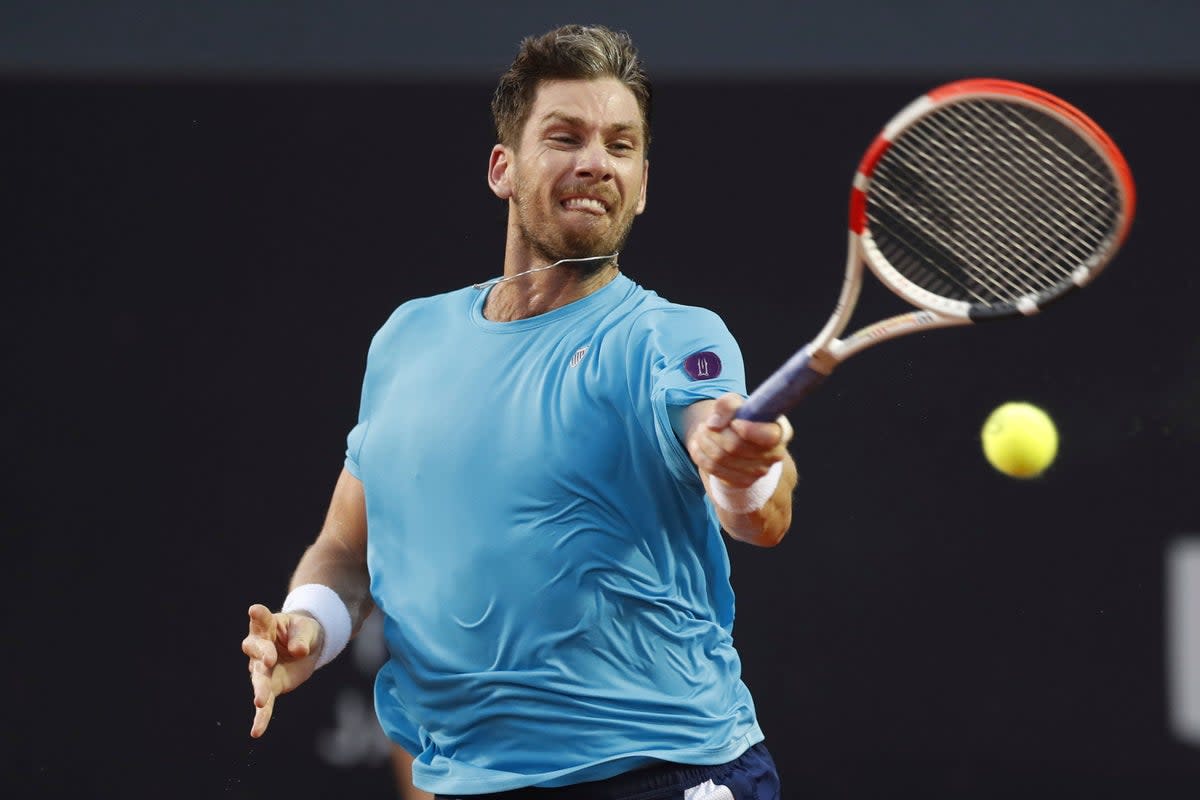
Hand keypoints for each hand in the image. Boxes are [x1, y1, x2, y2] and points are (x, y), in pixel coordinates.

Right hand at [241, 603, 323, 736]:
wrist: (307, 644)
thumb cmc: (304, 631)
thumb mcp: (307, 629)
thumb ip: (302, 638)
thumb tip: (300, 651)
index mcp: (267, 626)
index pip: (261, 620)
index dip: (258, 616)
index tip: (255, 610)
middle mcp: (259, 648)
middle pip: (256, 650)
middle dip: (262, 655)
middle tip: (268, 659)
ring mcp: (262, 669)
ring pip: (258, 679)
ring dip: (260, 690)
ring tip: (260, 701)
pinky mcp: (271, 686)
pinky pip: (265, 704)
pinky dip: (261, 717)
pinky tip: (256, 732)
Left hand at [686, 393, 792, 488]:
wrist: (737, 439)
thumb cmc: (741, 418)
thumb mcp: (736, 403)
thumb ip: (727, 404)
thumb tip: (714, 424)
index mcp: (780, 431)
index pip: (767, 436)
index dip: (746, 429)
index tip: (733, 422)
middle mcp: (775, 454)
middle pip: (735, 446)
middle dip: (714, 432)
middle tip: (706, 424)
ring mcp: (759, 471)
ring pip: (720, 457)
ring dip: (704, 441)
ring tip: (701, 431)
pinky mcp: (742, 482)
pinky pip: (712, 469)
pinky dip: (699, 454)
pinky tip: (698, 445)